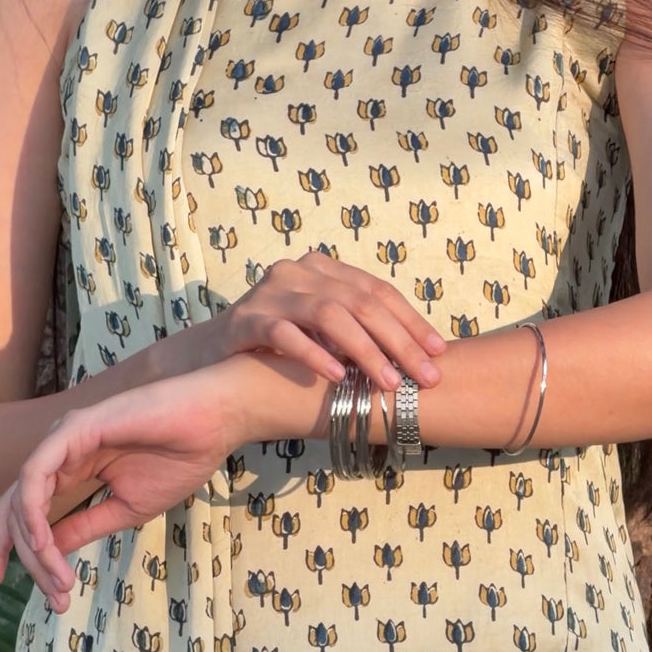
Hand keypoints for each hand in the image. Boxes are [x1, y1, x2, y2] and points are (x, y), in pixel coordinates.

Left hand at [0, 365, 241, 612]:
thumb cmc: (179, 460)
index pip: (30, 512)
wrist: (212, 426)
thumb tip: (47, 551)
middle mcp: (59, 452)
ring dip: (31, 544)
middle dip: (7, 551)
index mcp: (72, 468)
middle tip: (23, 593)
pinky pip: (35, 474)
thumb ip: (84, 526)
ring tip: (56, 578)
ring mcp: (63, 438)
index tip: (49, 599)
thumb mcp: (126, 509)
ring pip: (21, 497)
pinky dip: (31, 511)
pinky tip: (43, 543)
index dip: (24, 554)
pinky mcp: (73, 428)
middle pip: (13, 507)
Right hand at [221, 250, 446, 390]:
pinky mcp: (246, 319)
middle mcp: (298, 272)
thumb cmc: (277, 346)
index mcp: (322, 268)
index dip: (411, 321)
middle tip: (425, 377)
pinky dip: (315, 355)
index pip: (377, 291)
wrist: (212, 355)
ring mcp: (270, 292)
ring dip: (365, 351)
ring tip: (389, 382)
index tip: (439, 353)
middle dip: (399, 342)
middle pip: (360, 302)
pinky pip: (286, 334)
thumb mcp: (321, 330)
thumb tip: (416, 356)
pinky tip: (337, 377)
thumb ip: (357, 330)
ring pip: (329, 315)